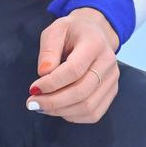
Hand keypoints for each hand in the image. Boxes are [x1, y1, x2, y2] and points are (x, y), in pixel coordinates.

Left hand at [26, 8, 119, 122]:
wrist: (95, 32)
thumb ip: (48, 49)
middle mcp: (108, 62)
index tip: (33, 89)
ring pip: (88, 106)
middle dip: (54, 102)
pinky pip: (94, 113)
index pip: (74, 70)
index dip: (52, 83)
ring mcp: (112, 79)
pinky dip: (73, 116)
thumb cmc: (72, 31)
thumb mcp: (55, 30)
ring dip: (61, 111)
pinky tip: (59, 109)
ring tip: (42, 107)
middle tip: (33, 104)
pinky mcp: (111, 91)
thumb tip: (43, 73)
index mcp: (94, 43)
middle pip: (82, 91)